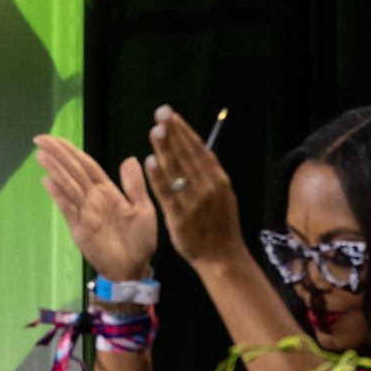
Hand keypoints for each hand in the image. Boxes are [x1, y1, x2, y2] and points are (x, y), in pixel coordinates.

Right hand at [32, 135, 156, 281]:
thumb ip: (134, 185)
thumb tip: (129, 158)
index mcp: (108, 191)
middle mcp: (93, 198)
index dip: (72, 151)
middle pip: (73, 172)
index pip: (87, 165)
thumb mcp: (144, 209)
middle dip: (58, 155)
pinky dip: (58, 194)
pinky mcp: (79, 228)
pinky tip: (47, 181)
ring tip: (41, 155)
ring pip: (68, 186)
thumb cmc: (141, 240)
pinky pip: (68, 207)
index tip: (56, 138)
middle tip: (40, 138)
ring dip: (55, 170)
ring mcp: (84, 213)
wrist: (134, 268)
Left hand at [144, 105, 247, 271]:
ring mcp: (194, 202)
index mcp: (219, 180)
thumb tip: (195, 148)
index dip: (185, 132)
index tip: (172, 116)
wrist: (221, 256)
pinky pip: (167, 194)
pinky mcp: (180, 218)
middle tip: (161, 113)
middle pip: (188, 156)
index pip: (199, 150)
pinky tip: (149, 162)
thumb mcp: (221, 195)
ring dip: (165, 150)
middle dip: (174, 133)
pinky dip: (158, 178)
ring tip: (155, 131)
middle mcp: (208, 188)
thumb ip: (208, 174)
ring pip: (177, 172)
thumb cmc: (218, 224)